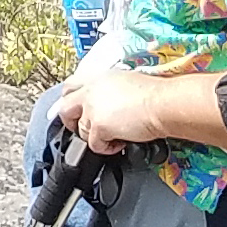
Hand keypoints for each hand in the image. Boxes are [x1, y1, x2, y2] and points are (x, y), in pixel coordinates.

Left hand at [53, 59, 176, 154]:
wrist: (161, 104)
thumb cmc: (153, 93)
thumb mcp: (124, 81)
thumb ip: (108, 90)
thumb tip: (107, 102)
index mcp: (96, 78)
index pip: (69, 87)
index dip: (70, 100)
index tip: (74, 109)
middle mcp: (90, 92)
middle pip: (65, 109)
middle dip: (71, 122)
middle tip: (83, 129)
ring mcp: (92, 110)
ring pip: (81, 130)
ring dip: (95, 137)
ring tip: (113, 136)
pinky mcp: (99, 128)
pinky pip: (95, 145)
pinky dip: (106, 148)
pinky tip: (120, 142)